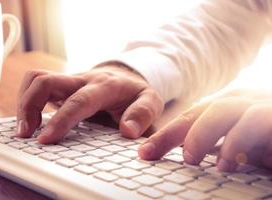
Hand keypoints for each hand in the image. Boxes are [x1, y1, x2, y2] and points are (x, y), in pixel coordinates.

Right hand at [16, 64, 163, 143]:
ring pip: (35, 79)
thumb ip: (143, 114)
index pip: (78, 101)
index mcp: (105, 86)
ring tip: (25, 130)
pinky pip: (36, 86)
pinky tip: (30, 121)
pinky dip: (27, 101)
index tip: (46, 140)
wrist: (125, 78)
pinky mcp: (61, 87)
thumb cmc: (135, 93)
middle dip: (29, 106)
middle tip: (27, 135)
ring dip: (24, 102)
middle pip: (45, 80)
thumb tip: (128, 130)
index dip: (61, 120)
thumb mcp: (150, 101)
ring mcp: (69, 81)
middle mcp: (82, 80)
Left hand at [138, 89, 271, 170]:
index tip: (143, 153)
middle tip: (153, 154)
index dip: (164, 135)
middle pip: (199, 112)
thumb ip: (217, 146)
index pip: (189, 119)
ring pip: (223, 110)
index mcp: (228, 110)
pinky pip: (255, 122)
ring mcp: (261, 107)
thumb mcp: (239, 146)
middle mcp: (242, 105)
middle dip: (173, 132)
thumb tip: (185, 157)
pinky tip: (228, 162)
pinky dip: (237, 141)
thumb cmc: (271, 142)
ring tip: (190, 159)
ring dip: (202, 134)